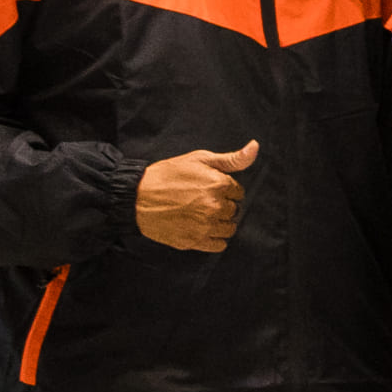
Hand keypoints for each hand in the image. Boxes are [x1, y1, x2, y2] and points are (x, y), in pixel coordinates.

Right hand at [136, 140, 258, 251]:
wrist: (136, 197)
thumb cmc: (168, 175)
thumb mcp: (199, 159)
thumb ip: (231, 158)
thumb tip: (255, 146)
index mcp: (219, 184)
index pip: (238, 192)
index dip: (225, 190)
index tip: (209, 188)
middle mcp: (214, 206)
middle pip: (234, 210)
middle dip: (222, 205)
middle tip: (201, 201)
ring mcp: (204, 225)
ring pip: (229, 228)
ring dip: (220, 223)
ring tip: (201, 214)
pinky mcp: (194, 241)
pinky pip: (219, 245)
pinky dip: (214, 239)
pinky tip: (202, 229)